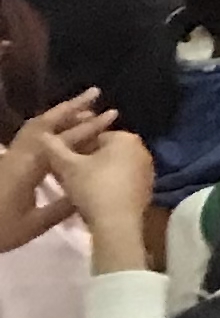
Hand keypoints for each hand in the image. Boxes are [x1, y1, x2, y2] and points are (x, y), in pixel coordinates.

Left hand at [0, 96, 106, 254]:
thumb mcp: (33, 225)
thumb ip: (62, 206)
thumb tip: (89, 189)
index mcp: (29, 167)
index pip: (64, 140)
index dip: (89, 127)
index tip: (111, 115)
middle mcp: (19, 155)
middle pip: (45, 123)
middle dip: (71, 107)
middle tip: (94, 93)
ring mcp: (9, 157)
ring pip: (34, 127)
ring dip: (58, 114)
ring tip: (81, 107)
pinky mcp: (6, 163)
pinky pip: (29, 136)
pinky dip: (46, 126)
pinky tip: (57, 130)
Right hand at [52, 122, 154, 270]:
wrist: (116, 223)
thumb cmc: (92, 187)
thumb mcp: (67, 166)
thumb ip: (54, 148)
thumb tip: (43, 136)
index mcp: (126, 138)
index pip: (94, 137)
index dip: (76, 150)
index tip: (64, 164)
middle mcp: (143, 150)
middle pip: (106, 152)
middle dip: (87, 162)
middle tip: (68, 177)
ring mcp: (148, 170)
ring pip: (115, 167)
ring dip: (98, 174)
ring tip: (79, 189)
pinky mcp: (148, 188)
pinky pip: (124, 182)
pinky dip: (111, 186)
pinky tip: (96, 198)